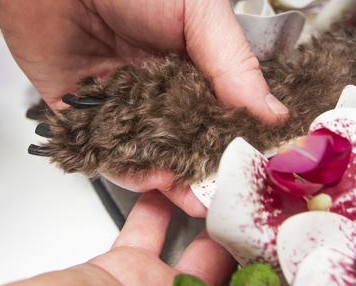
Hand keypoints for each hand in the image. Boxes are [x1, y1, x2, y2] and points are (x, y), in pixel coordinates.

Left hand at [0, 0, 286, 215]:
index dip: (237, 144)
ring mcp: (122, 104)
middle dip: (206, 173)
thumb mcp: (198, 13)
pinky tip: (153, 180)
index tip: (255, 169)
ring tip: (194, 198)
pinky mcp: (82, 114)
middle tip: (225, 198)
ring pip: (151, 154)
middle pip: (188, 143)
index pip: (223, 115)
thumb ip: (234, 65)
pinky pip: (106, 153)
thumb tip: (273, 113)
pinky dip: (128, 171)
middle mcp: (160, 89)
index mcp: (194, 65)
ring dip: (172, 179)